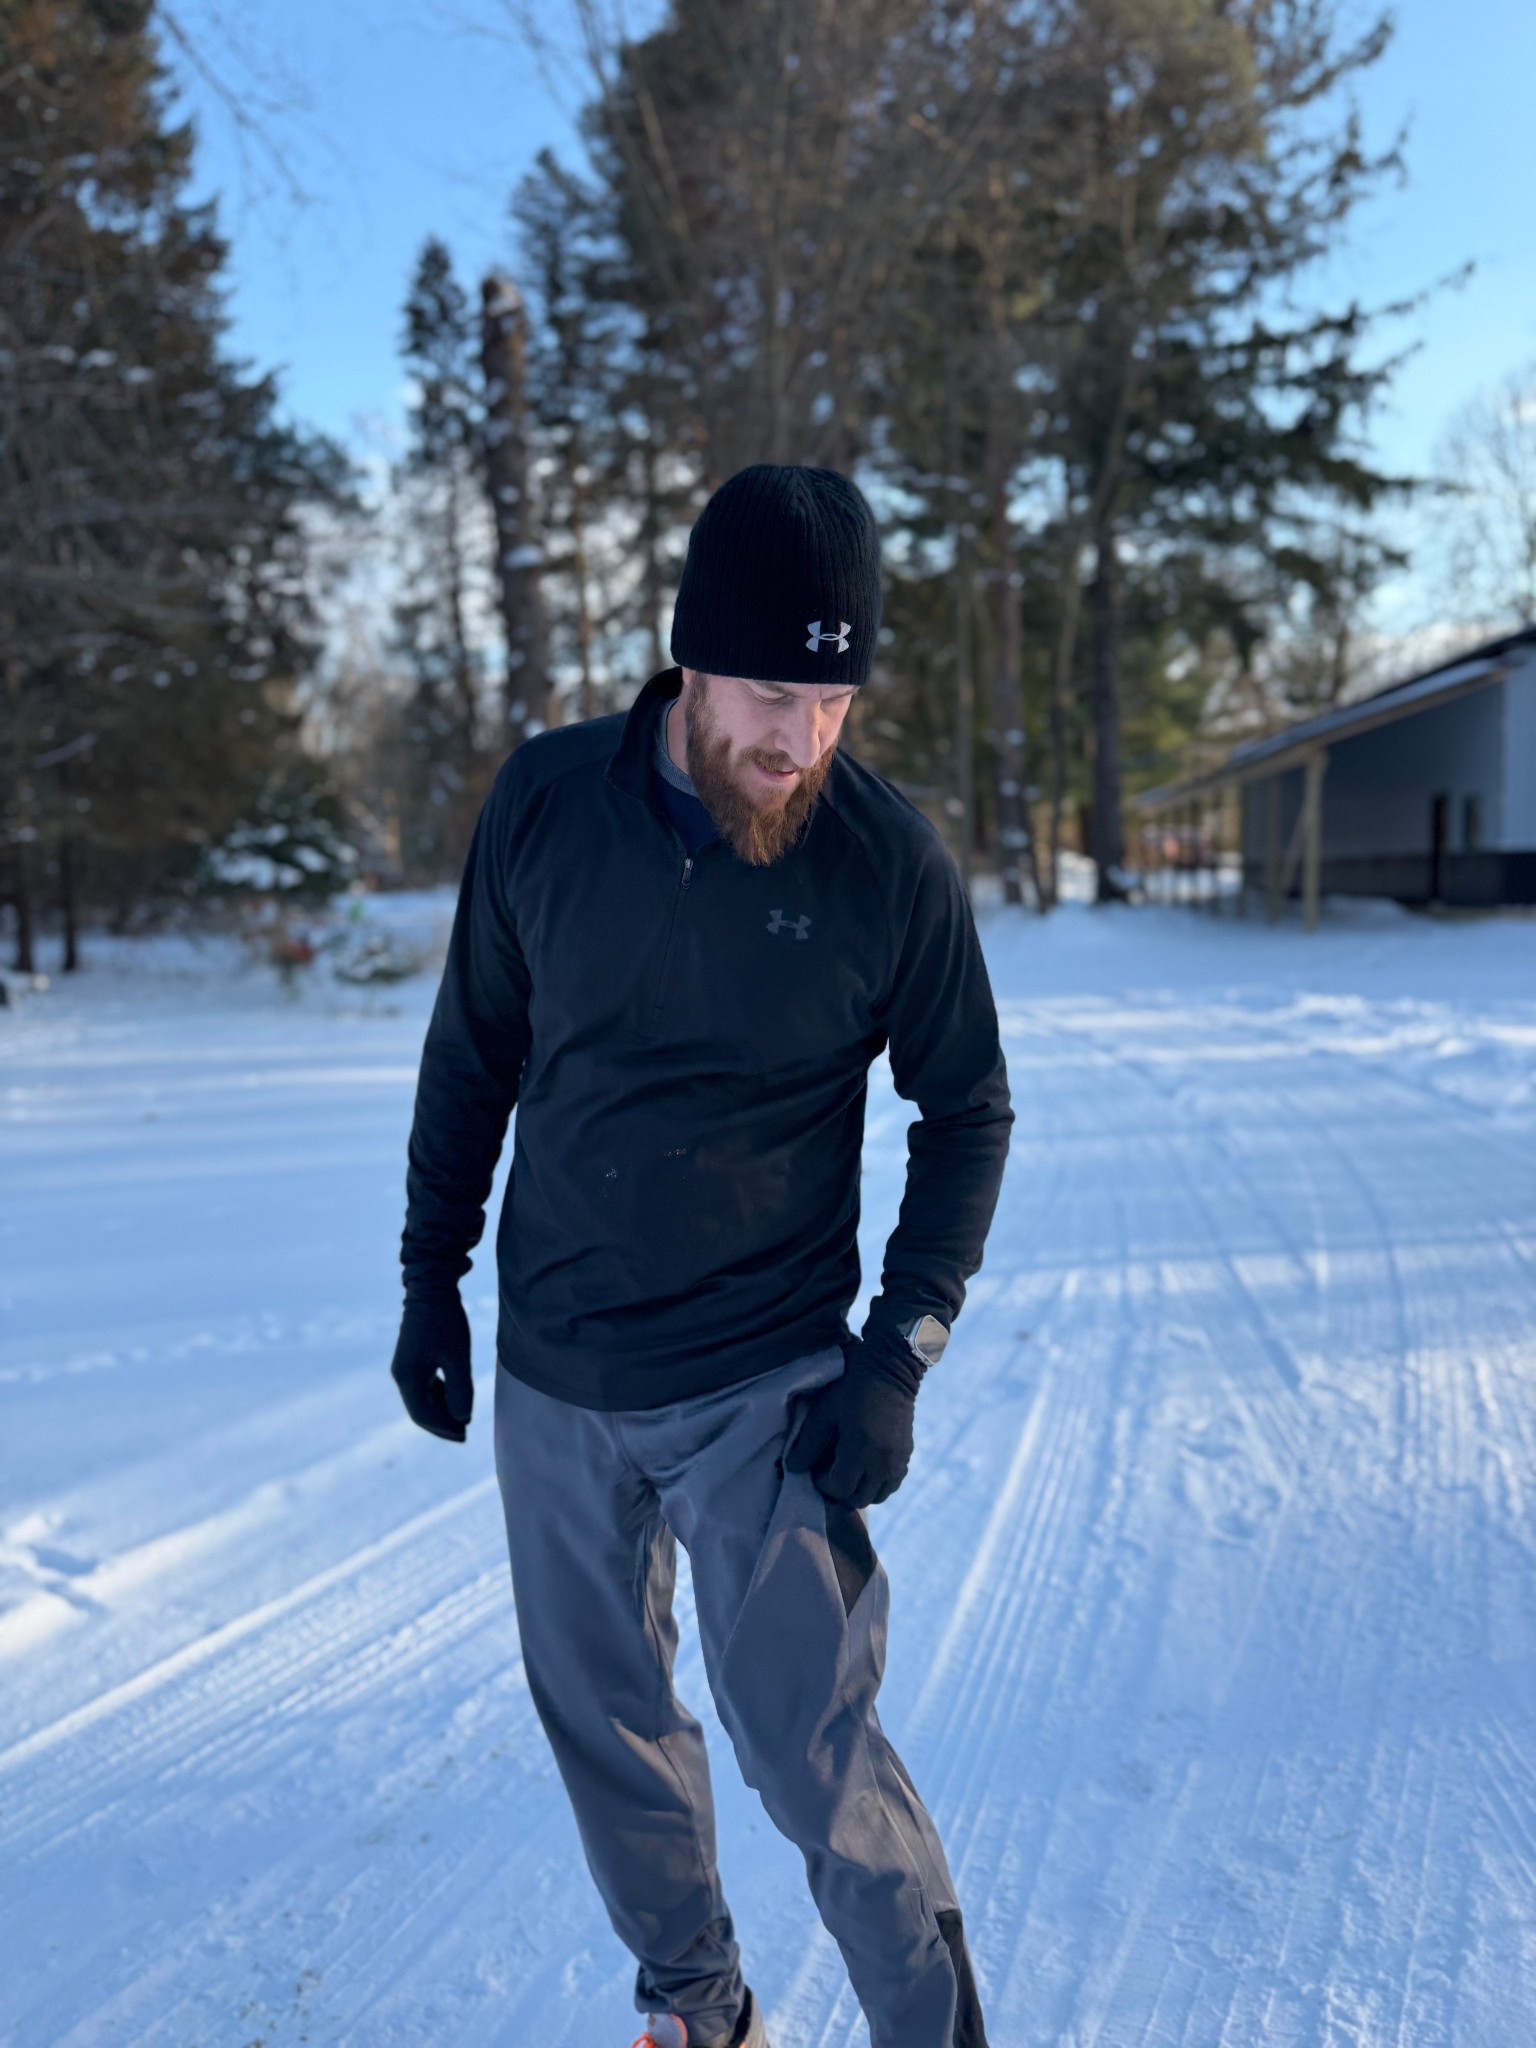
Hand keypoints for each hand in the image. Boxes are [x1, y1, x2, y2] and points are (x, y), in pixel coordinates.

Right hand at [390, 1293, 473, 1441]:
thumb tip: (461, 1419)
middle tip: (464, 1433)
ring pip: (421, 1398)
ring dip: (440, 1410)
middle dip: (442, 1423)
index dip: (444, 1428)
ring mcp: (405, 1366)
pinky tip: (454, 1396)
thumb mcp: (457, 1356)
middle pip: (419, 1410)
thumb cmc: (445, 1321)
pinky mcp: (412, 1357)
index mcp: (408, 1377)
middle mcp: (401, 1375)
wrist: (431, 1287)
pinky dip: (438, 1395)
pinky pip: (423, 1385)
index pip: (423, 1415)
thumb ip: (459, 1389)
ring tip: (462, 1417)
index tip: (465, 1435)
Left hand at [784, 1335, 921, 1507]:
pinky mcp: (907, 1454)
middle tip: (830, 1472)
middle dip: (841, 1492)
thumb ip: (807, 1442)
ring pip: (878, 1496)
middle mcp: (882, 1462)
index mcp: (860, 1450)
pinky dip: (878, 1484)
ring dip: (860, 1491)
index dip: (823, 1484)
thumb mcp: (824, 1410)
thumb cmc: (851, 1386)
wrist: (891, 1369)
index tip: (816, 1469)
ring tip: (849, 1472)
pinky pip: (892, 1484)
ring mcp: (898, 1460)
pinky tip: (867, 1467)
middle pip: (859, 1499)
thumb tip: (793, 1468)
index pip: (839, 1489)